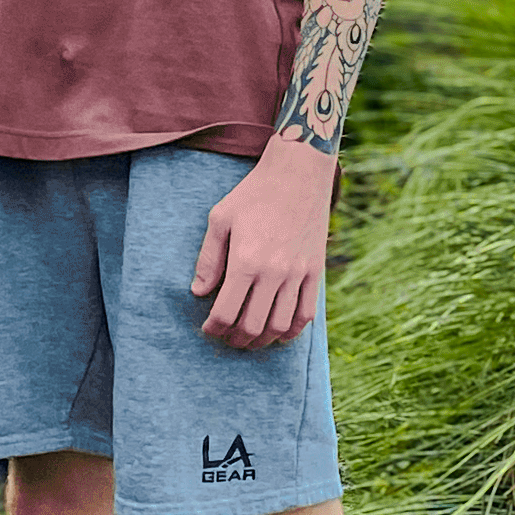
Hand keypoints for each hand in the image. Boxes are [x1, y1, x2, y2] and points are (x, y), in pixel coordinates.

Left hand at [192, 139, 335, 350]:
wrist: (298, 173)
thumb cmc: (253, 193)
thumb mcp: (220, 218)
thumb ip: (208, 259)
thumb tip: (199, 292)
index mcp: (245, 260)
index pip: (226, 313)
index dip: (214, 328)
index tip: (208, 328)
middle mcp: (273, 272)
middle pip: (253, 326)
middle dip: (236, 339)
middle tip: (227, 338)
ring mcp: (298, 273)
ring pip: (280, 326)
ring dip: (262, 341)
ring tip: (250, 339)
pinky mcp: (316, 271)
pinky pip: (306, 314)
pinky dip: (291, 331)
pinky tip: (279, 332)